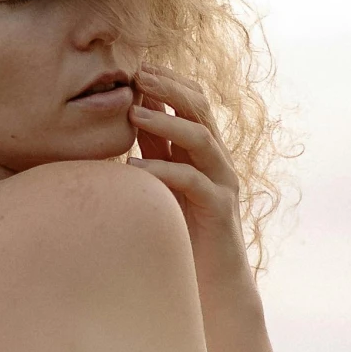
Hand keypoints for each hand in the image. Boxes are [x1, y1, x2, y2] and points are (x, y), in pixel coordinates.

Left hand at [131, 64, 254, 302]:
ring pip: (202, 139)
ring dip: (167, 122)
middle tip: (137, 74)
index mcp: (204, 151)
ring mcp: (223, 184)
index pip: (194, 101)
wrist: (212, 286)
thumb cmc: (182, 233)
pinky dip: (163, 171)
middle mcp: (218, 161)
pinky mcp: (220, 210)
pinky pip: (193, 182)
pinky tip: (134, 168)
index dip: (170, 79)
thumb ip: (153, 152)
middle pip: (201, 110)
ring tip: (133, 114)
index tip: (138, 65)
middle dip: (170, 87)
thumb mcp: (163, 184)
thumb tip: (127, 117)